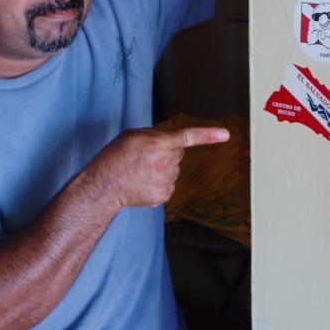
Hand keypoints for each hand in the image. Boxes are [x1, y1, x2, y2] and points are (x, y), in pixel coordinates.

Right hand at [90, 126, 229, 208]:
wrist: (104, 186)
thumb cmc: (115, 157)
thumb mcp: (133, 136)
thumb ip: (154, 135)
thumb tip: (167, 143)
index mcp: (158, 144)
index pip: (188, 137)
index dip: (208, 135)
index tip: (225, 134)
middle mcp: (166, 162)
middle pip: (178, 154)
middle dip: (167, 153)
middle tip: (145, 157)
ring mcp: (167, 180)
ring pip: (174, 170)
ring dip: (162, 168)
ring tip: (141, 171)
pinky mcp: (165, 195)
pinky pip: (169, 184)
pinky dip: (159, 183)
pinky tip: (143, 183)